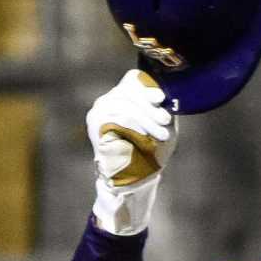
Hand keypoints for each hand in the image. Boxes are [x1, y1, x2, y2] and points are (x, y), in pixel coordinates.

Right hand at [87, 69, 175, 235]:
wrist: (134, 180)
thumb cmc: (149, 152)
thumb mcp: (159, 127)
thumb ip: (159, 108)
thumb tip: (165, 95)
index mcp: (124, 98)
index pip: (132, 80)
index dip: (147, 87)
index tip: (161, 98)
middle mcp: (108, 101)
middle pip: (129, 92)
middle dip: (150, 107)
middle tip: (165, 120)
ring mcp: (99, 111)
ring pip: (123, 104)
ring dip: (145, 118)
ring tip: (160, 133)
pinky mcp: (95, 123)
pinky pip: (115, 116)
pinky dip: (132, 125)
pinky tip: (143, 135)